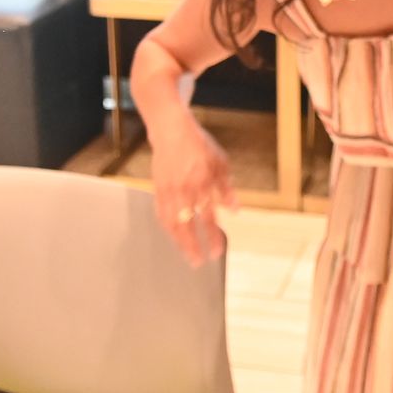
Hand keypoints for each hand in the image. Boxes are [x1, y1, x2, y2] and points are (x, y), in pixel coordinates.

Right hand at [151, 120, 236, 264]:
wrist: (171, 129)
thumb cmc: (199, 145)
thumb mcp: (221, 163)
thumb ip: (227, 189)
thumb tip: (235, 211)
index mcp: (203, 184)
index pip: (209, 218)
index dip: (214, 238)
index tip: (217, 252)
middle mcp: (185, 189)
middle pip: (187, 225)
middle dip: (192, 247)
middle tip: (197, 263)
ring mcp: (168, 189)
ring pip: (171, 222)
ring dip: (178, 241)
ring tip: (185, 254)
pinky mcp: (157, 188)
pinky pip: (160, 213)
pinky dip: (167, 227)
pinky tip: (172, 235)